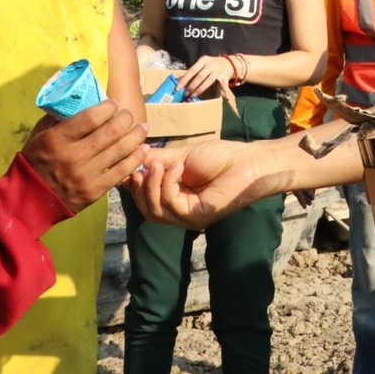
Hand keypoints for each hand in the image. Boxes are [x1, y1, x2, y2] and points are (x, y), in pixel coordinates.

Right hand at [21, 99, 148, 212]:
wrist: (32, 199)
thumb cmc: (36, 161)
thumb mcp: (40, 134)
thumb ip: (59, 118)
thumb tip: (81, 100)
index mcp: (58, 139)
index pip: (91, 118)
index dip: (108, 108)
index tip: (114, 103)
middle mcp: (74, 156)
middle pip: (110, 132)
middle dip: (125, 119)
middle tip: (129, 114)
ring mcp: (86, 175)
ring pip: (120, 150)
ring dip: (136, 136)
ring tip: (142, 127)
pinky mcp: (95, 190)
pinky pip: (122, 171)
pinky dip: (136, 158)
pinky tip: (143, 149)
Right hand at [132, 139, 286, 228]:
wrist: (246, 161)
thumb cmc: (219, 157)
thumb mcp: (180, 156)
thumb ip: (158, 161)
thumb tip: (134, 160)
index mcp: (175, 197)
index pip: (145, 201)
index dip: (134, 187)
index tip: (129, 167)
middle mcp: (180, 211)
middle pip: (147, 210)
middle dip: (141, 188)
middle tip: (143, 166)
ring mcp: (188, 217)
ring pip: (155, 211)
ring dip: (152, 184)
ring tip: (160, 164)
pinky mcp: (197, 217)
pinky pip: (171, 204)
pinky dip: (169, 183)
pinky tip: (178, 167)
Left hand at [178, 55, 239, 112]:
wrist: (228, 62)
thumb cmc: (211, 64)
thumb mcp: (202, 63)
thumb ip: (194, 70)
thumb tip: (180, 80)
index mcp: (203, 60)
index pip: (192, 70)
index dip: (184, 79)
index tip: (178, 87)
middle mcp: (210, 65)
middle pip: (200, 76)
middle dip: (192, 86)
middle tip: (185, 94)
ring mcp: (218, 71)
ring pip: (208, 81)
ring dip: (200, 89)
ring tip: (193, 96)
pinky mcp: (225, 77)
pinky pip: (224, 85)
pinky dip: (226, 92)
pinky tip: (226, 98)